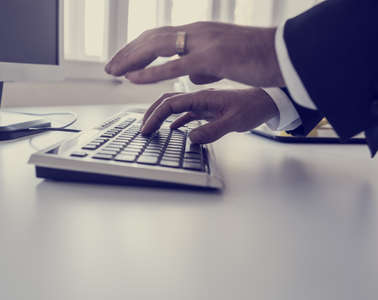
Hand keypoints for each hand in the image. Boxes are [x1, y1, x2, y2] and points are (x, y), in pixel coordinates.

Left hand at [105, 22, 284, 86]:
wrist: (285, 55)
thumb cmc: (258, 59)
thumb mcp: (224, 62)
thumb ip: (204, 66)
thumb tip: (189, 74)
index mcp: (200, 32)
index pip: (161, 35)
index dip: (139, 47)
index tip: (124, 59)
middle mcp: (197, 31)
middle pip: (152, 37)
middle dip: (127, 52)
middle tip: (109, 65)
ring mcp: (203, 42)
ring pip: (157, 47)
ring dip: (131, 59)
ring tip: (113, 70)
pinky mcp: (212, 58)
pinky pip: (173, 65)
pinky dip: (149, 72)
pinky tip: (132, 77)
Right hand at [141, 88, 278, 143]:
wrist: (270, 101)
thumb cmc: (255, 107)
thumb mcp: (236, 121)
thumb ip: (213, 130)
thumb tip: (190, 138)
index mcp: (203, 97)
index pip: (171, 105)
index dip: (155, 117)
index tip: (146, 130)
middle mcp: (200, 97)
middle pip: (167, 102)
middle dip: (151, 114)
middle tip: (142, 128)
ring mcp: (203, 103)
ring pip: (175, 106)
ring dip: (161, 116)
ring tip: (151, 128)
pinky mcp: (209, 109)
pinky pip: (187, 112)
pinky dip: (176, 120)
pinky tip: (173, 129)